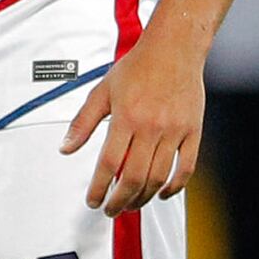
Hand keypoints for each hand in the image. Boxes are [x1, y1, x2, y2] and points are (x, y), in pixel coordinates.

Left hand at [63, 27, 204, 214]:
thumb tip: (65, 148)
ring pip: (159, 177)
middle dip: (119, 201)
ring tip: (131, 205)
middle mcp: (151, 127)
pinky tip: (162, 194)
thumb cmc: (138, 67)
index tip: (93, 201)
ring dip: (143, 198)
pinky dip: (174, 187)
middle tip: (110, 210)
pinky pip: (186, 168)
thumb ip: (83, 122)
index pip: (109, 164)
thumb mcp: (102, 91)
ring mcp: (174, 131)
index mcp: (126, 117)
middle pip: (134, 178)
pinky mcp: (193, 132)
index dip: (99, 188)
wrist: (174, 48)